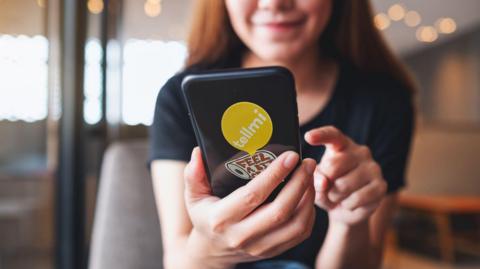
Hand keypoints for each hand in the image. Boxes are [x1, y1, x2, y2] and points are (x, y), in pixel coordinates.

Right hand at [183, 147, 316, 268]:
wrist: (212, 251)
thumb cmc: (205, 216)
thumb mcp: (193, 196)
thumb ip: (193, 175)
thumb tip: (198, 152)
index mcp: (222, 219)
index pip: (253, 195)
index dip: (274, 175)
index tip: (290, 156)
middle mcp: (242, 236)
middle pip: (280, 211)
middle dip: (299, 184)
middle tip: (307, 163)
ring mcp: (259, 247)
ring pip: (295, 225)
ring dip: (308, 198)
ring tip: (310, 176)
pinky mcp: (273, 251)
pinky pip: (300, 234)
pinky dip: (309, 214)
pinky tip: (308, 195)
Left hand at [304, 126, 386, 226]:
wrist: (346, 209)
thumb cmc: (328, 188)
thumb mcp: (316, 182)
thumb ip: (316, 179)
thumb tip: (324, 183)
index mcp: (342, 145)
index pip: (333, 135)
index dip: (320, 135)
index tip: (308, 137)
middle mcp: (360, 152)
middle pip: (333, 165)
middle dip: (325, 182)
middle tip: (328, 188)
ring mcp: (373, 168)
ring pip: (344, 185)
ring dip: (335, 196)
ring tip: (338, 196)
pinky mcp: (381, 186)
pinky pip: (357, 198)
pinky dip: (348, 205)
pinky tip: (349, 203)